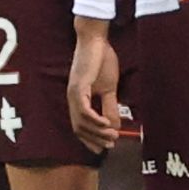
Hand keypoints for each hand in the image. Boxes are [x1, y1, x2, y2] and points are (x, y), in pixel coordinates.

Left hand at [66, 24, 120, 151]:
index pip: (80, 126)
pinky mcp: (78, 87)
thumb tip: (116, 124)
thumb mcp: (110, 88)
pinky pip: (84, 110)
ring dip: (97, 132)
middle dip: (95, 139)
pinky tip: (106, 124)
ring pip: (81, 122)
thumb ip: (110, 106)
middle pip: (79, 128)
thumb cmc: (102, 61)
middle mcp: (72, 99)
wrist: (96, 41)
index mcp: (78, 100)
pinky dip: (94, 120)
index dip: (91, 139)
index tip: (104, 148)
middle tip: (111, 145)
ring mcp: (74, 94)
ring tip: (113, 136)